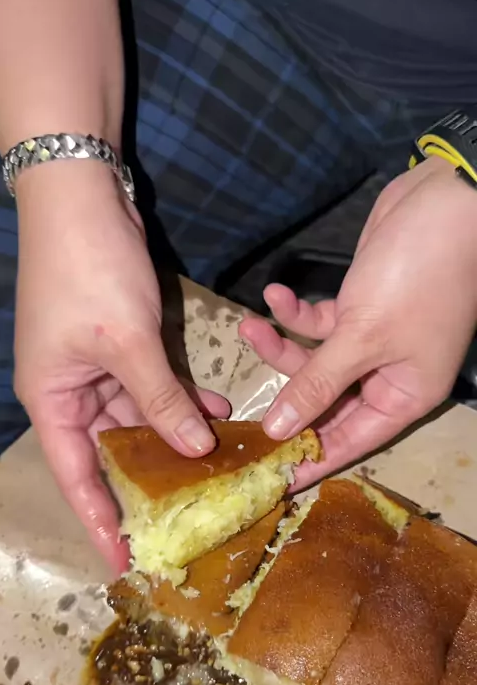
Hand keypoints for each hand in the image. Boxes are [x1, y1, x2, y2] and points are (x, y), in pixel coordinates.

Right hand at [14, 162, 229, 570]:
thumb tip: (194, 448)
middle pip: (111, 451)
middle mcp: (72, 392)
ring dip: (176, 433)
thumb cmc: (90, 274)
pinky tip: (217, 408)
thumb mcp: (128, 343)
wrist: (83, 198)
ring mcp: (97, 366)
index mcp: (53, 401)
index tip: (126, 560)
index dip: (100, 520)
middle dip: (151, 476)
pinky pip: (153, 384)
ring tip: (219, 460)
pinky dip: (181, 396)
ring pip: (139, 417)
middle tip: (191, 511)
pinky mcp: (122, 344)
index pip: (78, 476)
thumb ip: (161, 400)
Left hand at [241, 157, 476, 488]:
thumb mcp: (362, 338)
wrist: (444, 203)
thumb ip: (317, 385)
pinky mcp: (359, 308)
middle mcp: (388, 376)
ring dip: (282, 345)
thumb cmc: (414, 279)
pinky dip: (298, 313)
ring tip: (249, 327)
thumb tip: (280, 431)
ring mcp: (372, 341)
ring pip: (316, 361)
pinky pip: (320, 324)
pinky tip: (276, 294)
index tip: (270, 480)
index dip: (309, 460)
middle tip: (239, 405)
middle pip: (326, 402)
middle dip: (286, 395)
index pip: (348, 442)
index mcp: (402, 397)